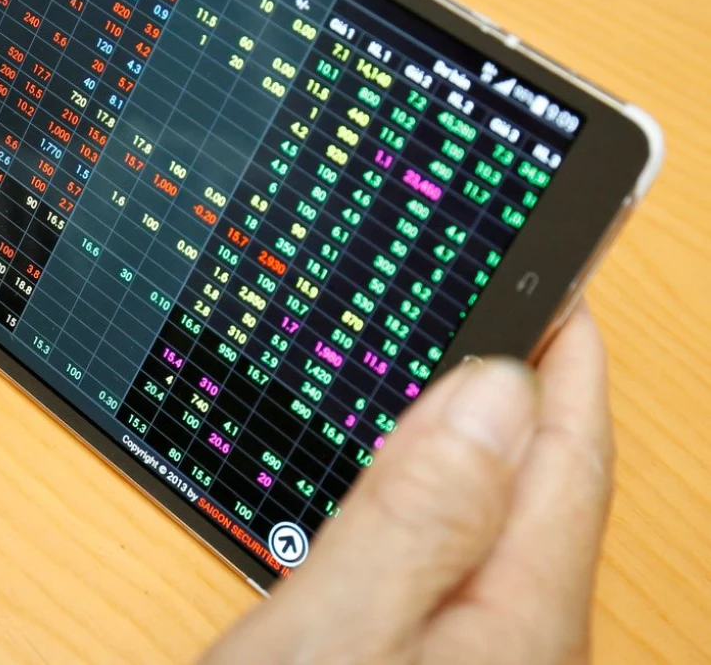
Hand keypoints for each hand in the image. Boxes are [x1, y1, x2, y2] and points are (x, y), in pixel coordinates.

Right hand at [200, 305, 612, 664]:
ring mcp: (480, 657)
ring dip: (476, 439)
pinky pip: (459, 557)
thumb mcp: (338, 634)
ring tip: (448, 375)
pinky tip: (400, 485)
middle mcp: (516, 642)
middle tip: (494, 305)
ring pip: (499, 522)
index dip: (559, 356)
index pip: (563, 456)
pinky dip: (437, 492)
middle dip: (524, 391)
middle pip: (543, 487)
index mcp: (511, 618)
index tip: (539, 274)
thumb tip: (489, 392)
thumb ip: (414, 517)